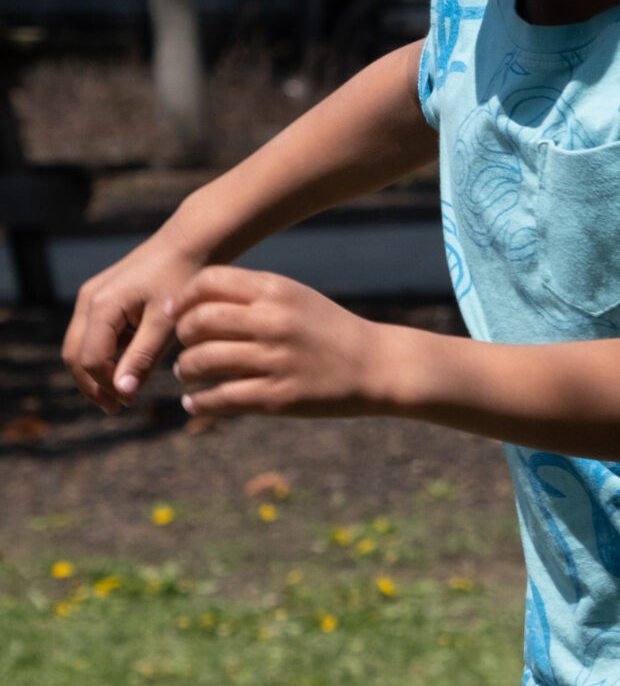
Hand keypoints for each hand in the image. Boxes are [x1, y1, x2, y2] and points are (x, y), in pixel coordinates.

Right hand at [63, 237, 214, 412]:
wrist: (192, 242)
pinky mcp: (103, 297)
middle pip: (75, 354)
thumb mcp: (167, 322)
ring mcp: (92, 297)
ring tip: (126, 388)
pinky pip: (95, 332)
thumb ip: (143, 357)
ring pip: (82, 344)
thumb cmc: (184, 279)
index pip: (90, 359)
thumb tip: (122, 391)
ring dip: (99, 369)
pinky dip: (107, 351)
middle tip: (116, 406)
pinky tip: (133, 360)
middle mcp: (88, 300)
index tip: (128, 401)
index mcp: (101, 306)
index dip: (106, 385)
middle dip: (92, 383)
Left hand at [169, 267, 387, 419]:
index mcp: (278, 291)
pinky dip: (199, 403)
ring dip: (185, 370)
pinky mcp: (277, 396)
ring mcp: (275, 360)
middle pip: (198, 321)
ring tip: (188, 374)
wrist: (378, 365)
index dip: (182, 297)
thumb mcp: (297, 299)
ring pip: (202, 361)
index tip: (174, 313)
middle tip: (186, 348)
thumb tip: (193, 306)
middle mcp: (274, 321)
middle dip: (182, 337)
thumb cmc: (330, 331)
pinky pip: (219, 398)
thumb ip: (252, 296)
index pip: (209, 282)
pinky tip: (195, 403)